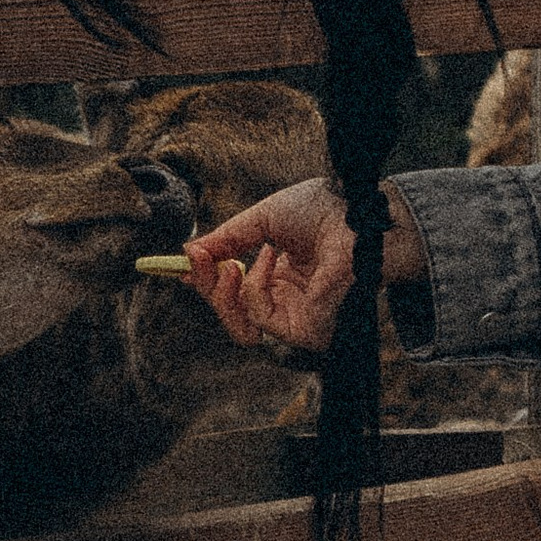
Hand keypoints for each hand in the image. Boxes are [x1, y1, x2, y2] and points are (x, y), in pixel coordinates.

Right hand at [183, 175, 357, 350]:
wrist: (354, 211)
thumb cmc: (322, 210)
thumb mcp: (262, 220)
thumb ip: (228, 238)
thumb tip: (189, 252)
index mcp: (279, 278)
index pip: (235, 294)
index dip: (206, 281)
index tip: (186, 261)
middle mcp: (288, 302)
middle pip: (233, 316)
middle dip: (207, 288)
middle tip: (199, 259)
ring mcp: (298, 318)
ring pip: (242, 328)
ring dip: (223, 296)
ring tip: (228, 265)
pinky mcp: (306, 330)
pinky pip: (262, 320)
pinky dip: (256, 288)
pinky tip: (268, 257)